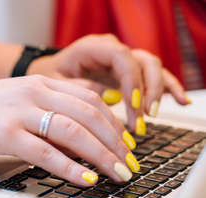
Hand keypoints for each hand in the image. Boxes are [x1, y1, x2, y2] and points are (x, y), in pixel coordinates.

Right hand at [0, 75, 139, 185]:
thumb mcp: (11, 102)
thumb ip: (42, 111)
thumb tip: (72, 132)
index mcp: (37, 84)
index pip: (90, 99)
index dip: (114, 123)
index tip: (125, 144)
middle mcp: (33, 93)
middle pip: (90, 114)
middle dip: (116, 142)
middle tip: (129, 163)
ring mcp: (19, 112)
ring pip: (74, 131)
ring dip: (101, 155)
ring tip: (118, 174)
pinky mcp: (4, 134)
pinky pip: (47, 152)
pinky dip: (71, 167)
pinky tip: (86, 179)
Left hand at [27, 34, 189, 134]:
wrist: (46, 74)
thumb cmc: (48, 79)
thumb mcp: (55, 86)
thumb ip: (76, 91)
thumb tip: (102, 104)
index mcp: (93, 47)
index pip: (122, 57)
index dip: (132, 81)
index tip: (134, 106)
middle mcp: (112, 50)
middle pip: (142, 62)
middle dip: (146, 92)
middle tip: (141, 120)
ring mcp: (122, 60)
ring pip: (151, 68)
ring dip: (157, 93)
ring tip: (151, 116)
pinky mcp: (127, 72)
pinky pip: (152, 76)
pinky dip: (167, 88)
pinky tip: (180, 101)